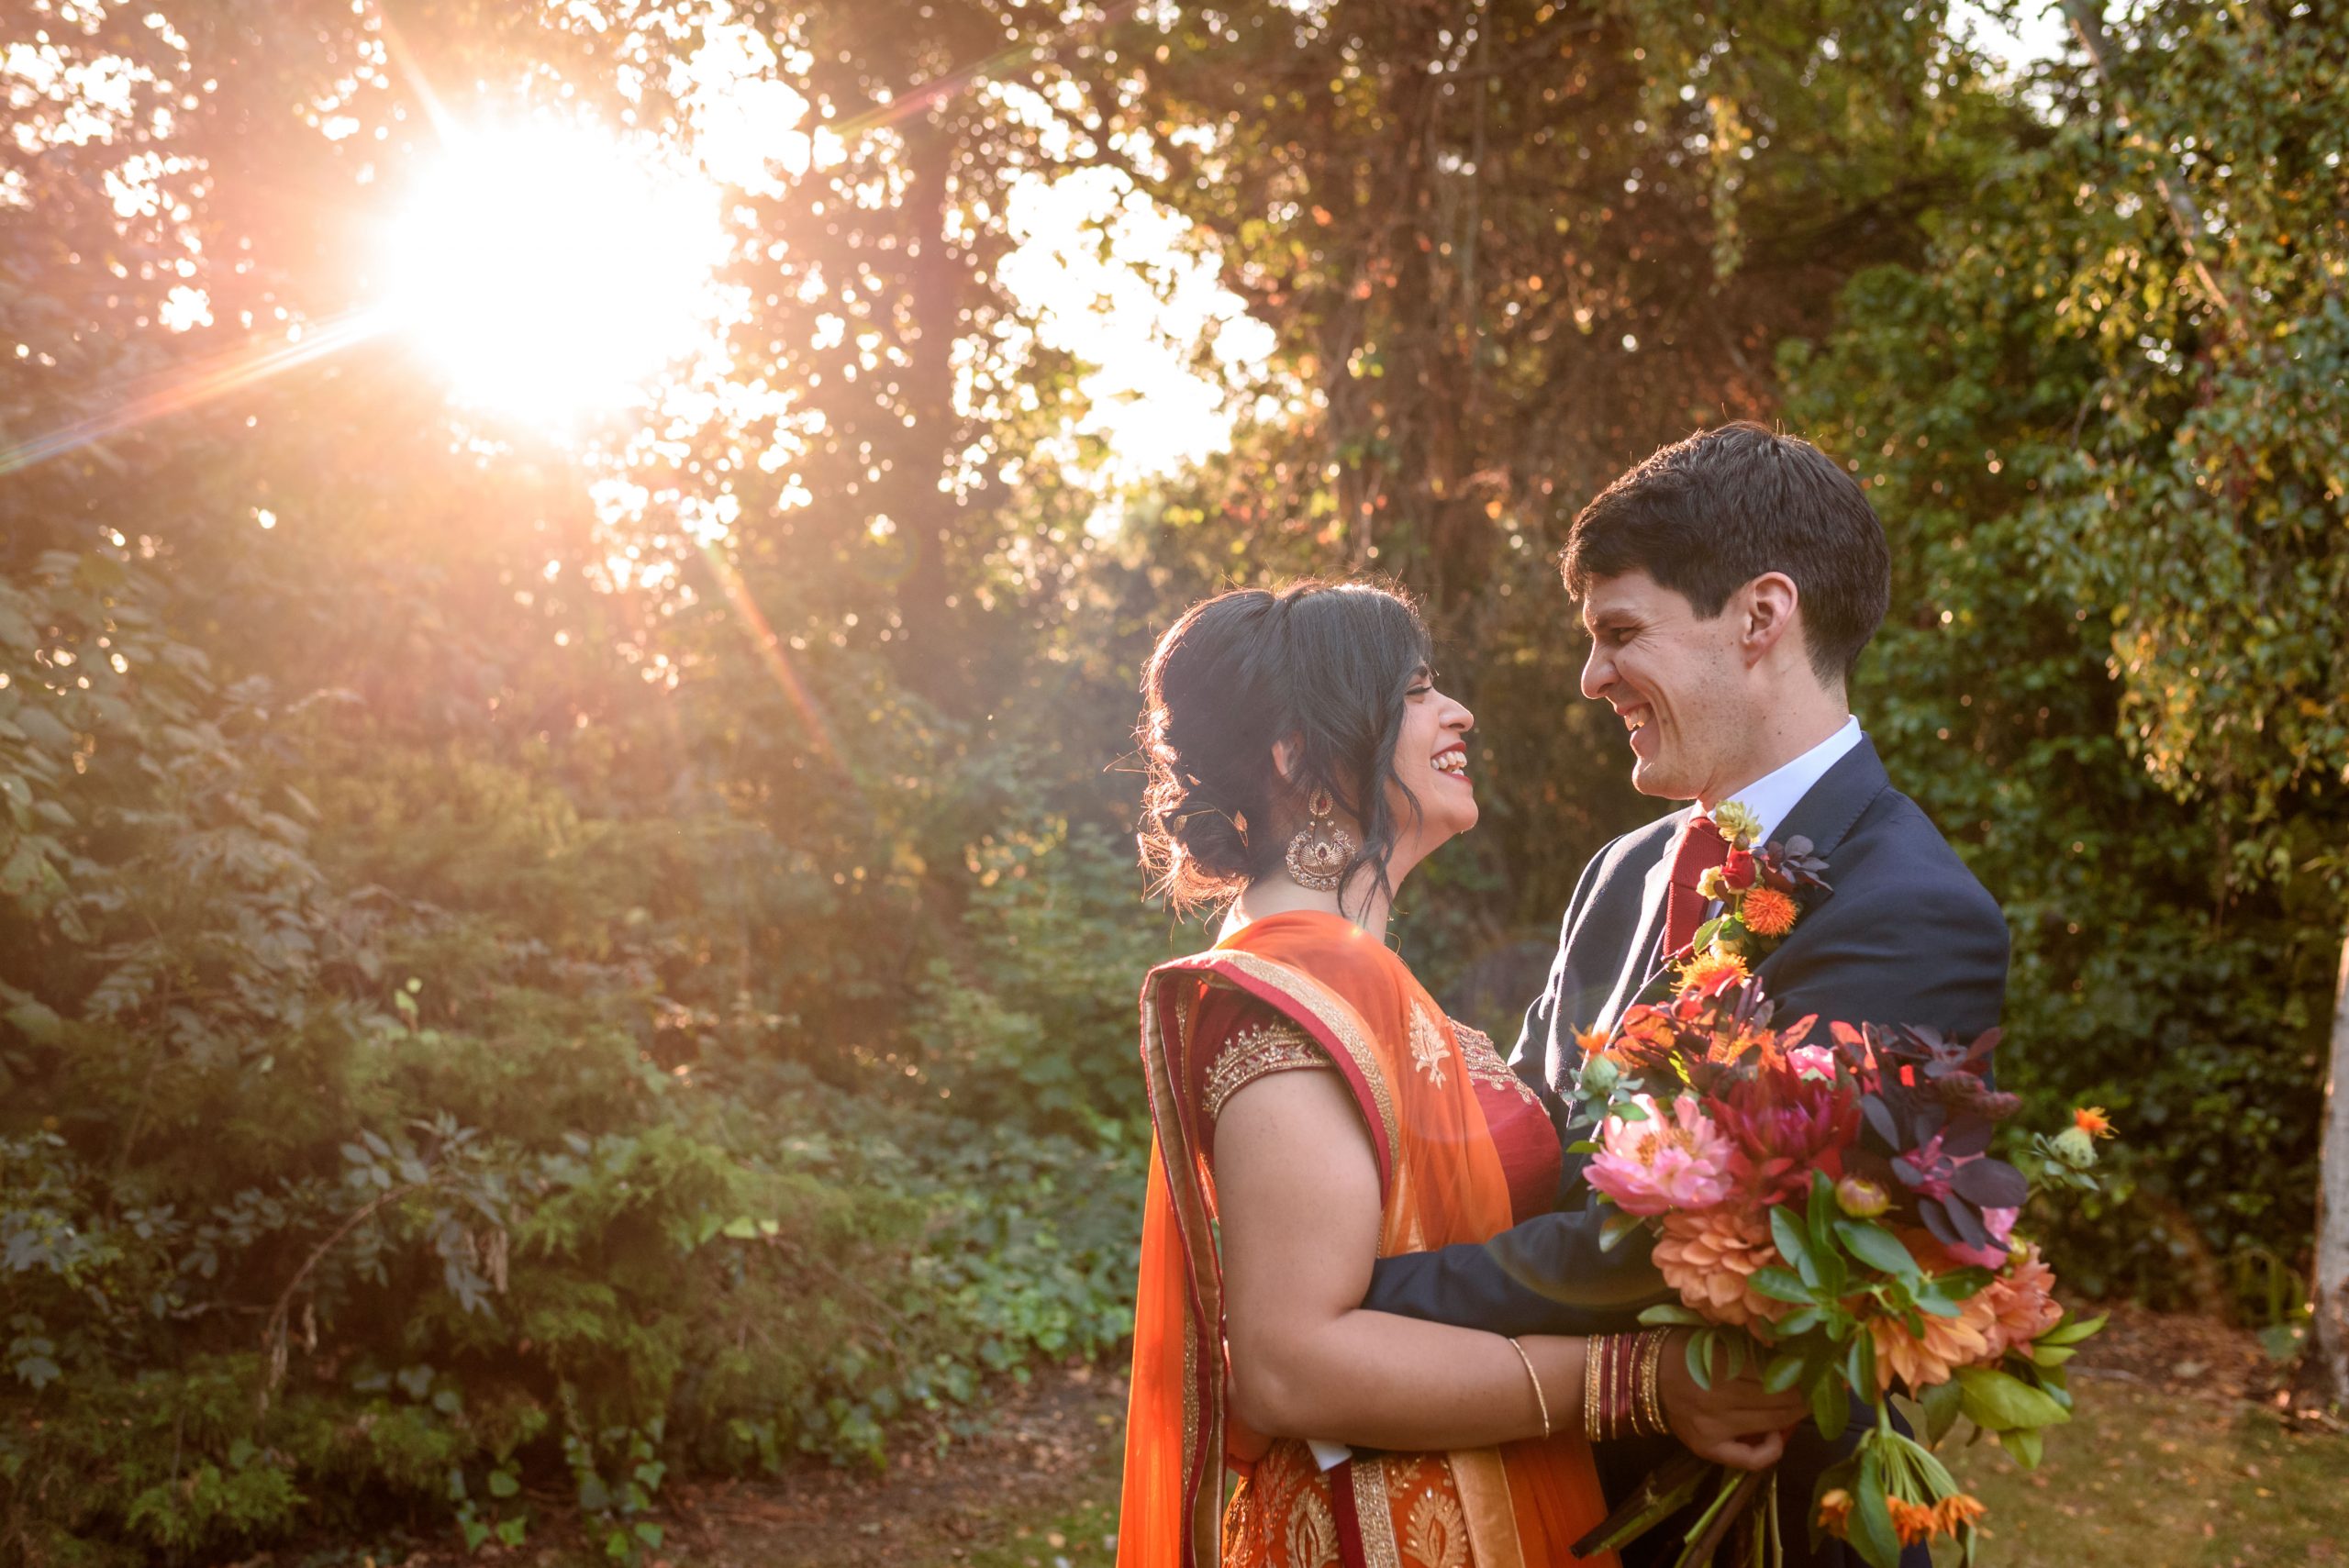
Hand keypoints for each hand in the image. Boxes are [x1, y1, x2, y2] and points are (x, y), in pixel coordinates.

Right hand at [1655, 1330, 1805, 1470]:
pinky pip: (1749, 1459)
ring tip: (1806, 1404)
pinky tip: (1775, 1439)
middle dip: (1807, 1392)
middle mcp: (1718, 1398)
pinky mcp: (1708, 1447)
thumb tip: (1794, 1352)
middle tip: (1822, 1386)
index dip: (1802, 1371)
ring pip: (1772, 1423)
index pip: (1775, 1372)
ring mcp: (1714, 1427)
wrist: (1645, 1379)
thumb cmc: (1684, 1351)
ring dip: (1796, 1414)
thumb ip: (1749, 1345)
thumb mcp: (1714, 1337)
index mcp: (1719, 1364)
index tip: (1819, 1365)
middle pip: (1779, 1399)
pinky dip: (1771, 1451)